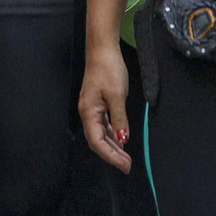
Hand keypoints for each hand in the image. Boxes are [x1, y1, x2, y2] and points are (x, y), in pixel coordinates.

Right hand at [78, 42, 131, 173]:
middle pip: (97, 140)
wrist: (103, 49)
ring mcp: (92, 108)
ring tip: (125, 157)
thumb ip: (120, 119)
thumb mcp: (117, 96)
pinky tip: (120, 139)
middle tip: (127, 165)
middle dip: (112, 154)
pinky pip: (103, 124)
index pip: (97, 142)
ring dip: (112, 146)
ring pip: (101, 133)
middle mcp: (87, 112)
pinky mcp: (97, 103)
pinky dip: (112, 134)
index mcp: (88, 112)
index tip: (124, 165)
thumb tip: (123, 140)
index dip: (110, 156)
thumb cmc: (108, 69)